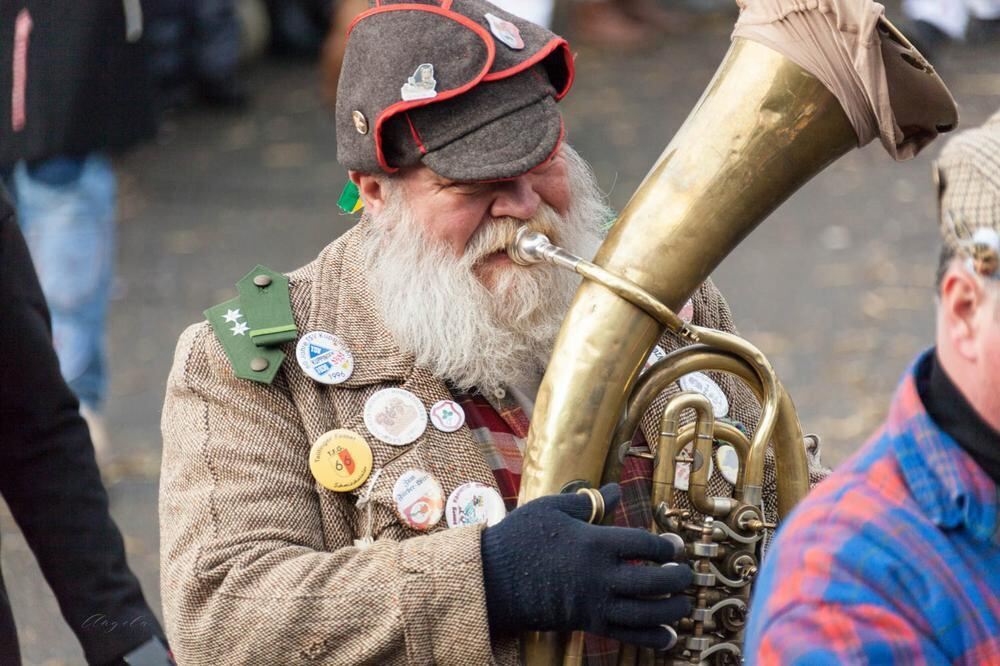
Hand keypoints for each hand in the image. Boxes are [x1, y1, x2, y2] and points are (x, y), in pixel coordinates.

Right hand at [481, 484, 691, 647]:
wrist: (492, 579)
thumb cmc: (520, 537)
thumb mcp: (552, 508)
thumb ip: (589, 502)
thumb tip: (617, 489)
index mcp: (593, 542)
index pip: (642, 543)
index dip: (665, 546)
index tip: (675, 546)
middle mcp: (599, 575)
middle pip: (652, 580)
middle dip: (677, 579)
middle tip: (687, 574)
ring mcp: (593, 602)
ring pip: (644, 612)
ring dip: (671, 610)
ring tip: (684, 605)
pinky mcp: (586, 622)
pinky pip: (625, 635)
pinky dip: (650, 638)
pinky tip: (667, 637)